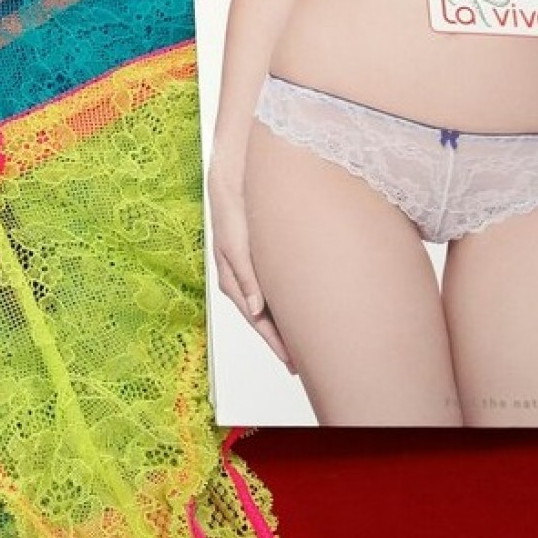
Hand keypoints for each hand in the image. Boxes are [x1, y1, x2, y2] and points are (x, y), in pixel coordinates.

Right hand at [206, 160, 296, 372]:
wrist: (235, 174)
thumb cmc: (232, 204)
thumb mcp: (235, 239)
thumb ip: (245, 274)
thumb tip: (257, 309)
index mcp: (233, 279)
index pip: (257, 320)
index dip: (275, 342)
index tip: (294, 362)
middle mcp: (242, 279)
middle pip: (263, 319)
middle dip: (281, 341)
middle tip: (303, 364)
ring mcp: (250, 270)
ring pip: (269, 306)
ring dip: (284, 325)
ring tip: (305, 345)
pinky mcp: (259, 258)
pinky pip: (273, 288)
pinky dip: (285, 304)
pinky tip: (299, 310)